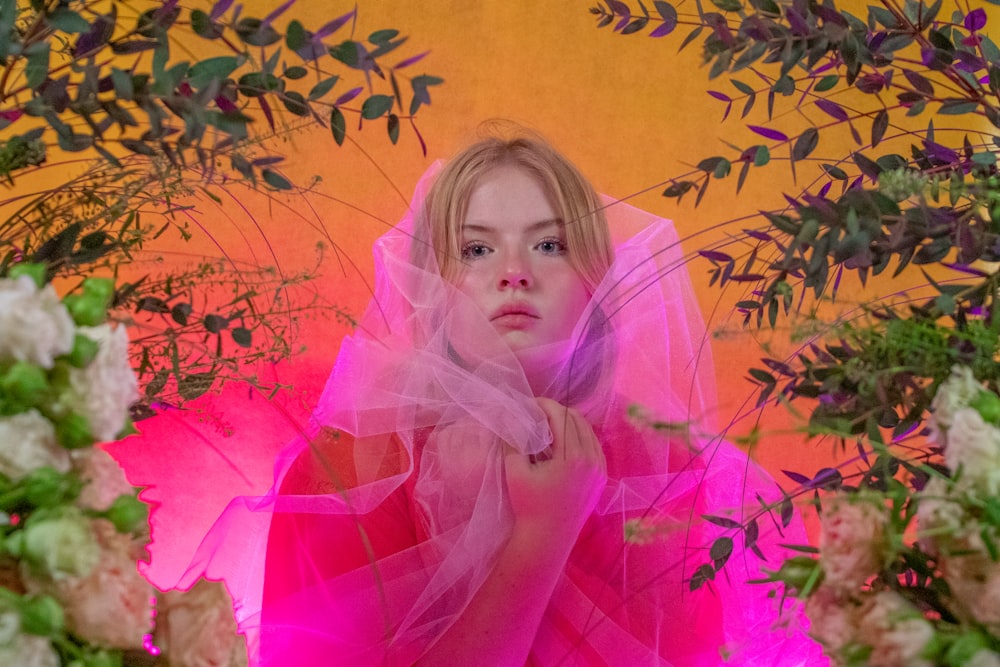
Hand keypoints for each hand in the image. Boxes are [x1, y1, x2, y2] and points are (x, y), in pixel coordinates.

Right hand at [503, 398, 606, 536]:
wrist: (547, 538)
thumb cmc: (528, 506)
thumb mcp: (515, 472)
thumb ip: (514, 442)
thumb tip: (512, 419)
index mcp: (571, 457)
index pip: (561, 417)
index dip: (546, 405)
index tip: (531, 404)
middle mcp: (590, 460)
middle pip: (577, 420)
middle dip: (557, 411)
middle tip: (538, 412)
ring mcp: (599, 469)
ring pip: (588, 432)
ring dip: (570, 423)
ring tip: (551, 424)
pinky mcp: (601, 477)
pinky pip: (594, 447)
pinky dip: (581, 437)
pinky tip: (565, 440)